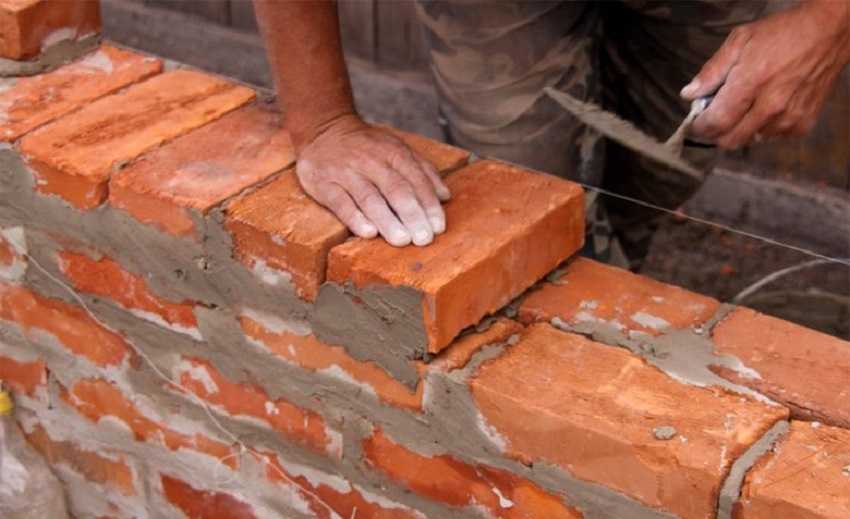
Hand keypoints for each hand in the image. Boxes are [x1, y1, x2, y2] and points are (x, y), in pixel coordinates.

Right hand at [296, 115, 450, 246]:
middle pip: (395, 190)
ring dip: (387, 220)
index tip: (438, 227)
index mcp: (393, 153)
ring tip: (402, 240)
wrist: (324, 131)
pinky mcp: (324, 184)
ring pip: (369, 198)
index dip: (428, 204)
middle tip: (423, 239)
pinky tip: (368, 233)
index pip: (415, 180)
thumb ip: (423, 171)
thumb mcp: (397, 149)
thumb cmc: (368, 148)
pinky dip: (355, 218)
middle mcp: (371, 161)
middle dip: (412, 215)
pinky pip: (340, 202)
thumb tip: (445, 196)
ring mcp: (346, 172)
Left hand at [682, 0, 849, 148]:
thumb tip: (689, 94)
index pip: (716, 122)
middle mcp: (771, 106)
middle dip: (717, 133)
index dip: (701, 127)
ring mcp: (789, 118)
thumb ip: (712, 71)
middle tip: (715, 117)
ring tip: (745, 106)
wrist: (828, 32)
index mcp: (751, 83)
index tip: (696, 123)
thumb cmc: (781, 33)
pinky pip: (772, 137)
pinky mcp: (803, 124)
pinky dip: (764, 128)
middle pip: (731, 140)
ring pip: (750, 140)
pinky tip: (766, 107)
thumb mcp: (740, 41)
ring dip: (741, 129)